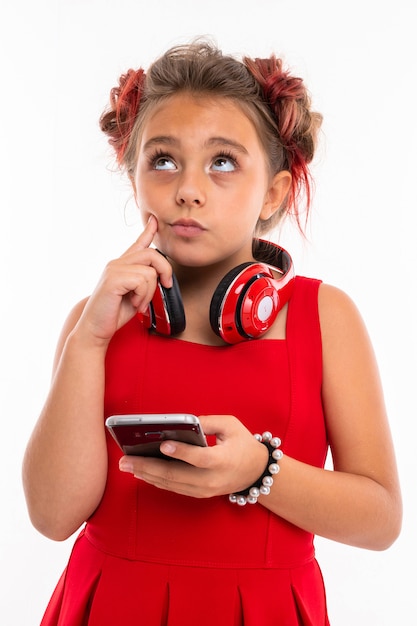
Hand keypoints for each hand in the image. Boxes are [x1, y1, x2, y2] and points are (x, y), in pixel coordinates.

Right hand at [74, 216, 171, 345]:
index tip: (154, 220)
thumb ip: (145, 282)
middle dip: (166, 271)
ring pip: (150, 271)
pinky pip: (143, 280)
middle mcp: (117, 263)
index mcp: (122, 266)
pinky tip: (134, 303)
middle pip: (152, 254)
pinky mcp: (113, 278)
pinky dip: (143, 295)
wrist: (95, 329)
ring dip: (150, 292)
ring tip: (139, 303)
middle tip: (166, 286)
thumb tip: (159, 274)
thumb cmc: (114, 314)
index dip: (148, 231)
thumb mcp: (135, 295)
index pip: (138, 244)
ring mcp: (114, 269)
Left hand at [119, 415, 268, 497]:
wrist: (255, 472)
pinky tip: (141, 471)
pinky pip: (173, 488)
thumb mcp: (231, 425)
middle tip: (126, 459)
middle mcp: (212, 480)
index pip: (200, 458)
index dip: (181, 452)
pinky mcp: (198, 494)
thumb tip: (183, 421)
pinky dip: (155, 480)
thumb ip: (208, 422)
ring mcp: (204, 490)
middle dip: (148, 467)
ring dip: (146, 475)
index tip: (162, 444)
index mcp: (223, 460)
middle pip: (177, 475)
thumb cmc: (242, 444)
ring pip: (171, 484)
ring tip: (126, 465)